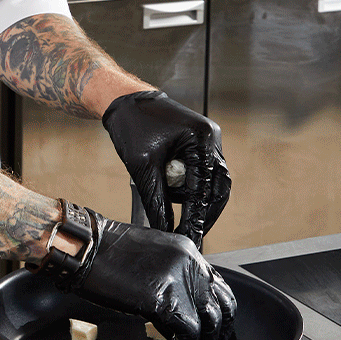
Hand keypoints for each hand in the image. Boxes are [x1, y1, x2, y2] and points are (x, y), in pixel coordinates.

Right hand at [39, 202, 235, 339]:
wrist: (85, 248)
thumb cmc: (106, 252)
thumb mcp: (150, 256)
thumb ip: (172, 275)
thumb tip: (180, 304)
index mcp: (188, 253)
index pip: (221, 287)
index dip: (221, 314)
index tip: (214, 330)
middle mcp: (190, 265)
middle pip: (224, 308)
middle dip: (219, 335)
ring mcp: (178, 282)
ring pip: (210, 324)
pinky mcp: (163, 300)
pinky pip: (188, 333)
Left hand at [102, 90, 230, 240]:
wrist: (123, 101)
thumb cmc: (131, 125)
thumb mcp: (143, 167)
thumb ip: (157, 200)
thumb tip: (164, 229)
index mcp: (201, 138)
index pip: (204, 188)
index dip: (197, 217)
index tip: (191, 238)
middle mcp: (210, 137)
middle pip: (217, 186)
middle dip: (204, 211)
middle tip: (191, 233)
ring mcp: (208, 139)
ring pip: (212, 181)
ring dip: (196, 198)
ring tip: (174, 206)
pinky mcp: (200, 142)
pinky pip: (202, 171)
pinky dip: (191, 186)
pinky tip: (175, 193)